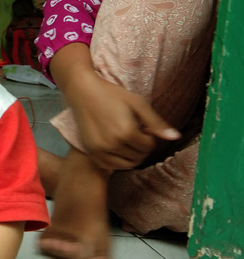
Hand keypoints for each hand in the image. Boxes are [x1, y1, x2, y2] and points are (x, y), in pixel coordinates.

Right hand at [66, 72, 180, 169]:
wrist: (83, 91)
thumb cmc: (112, 94)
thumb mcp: (137, 103)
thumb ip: (156, 122)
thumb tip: (176, 137)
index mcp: (127, 132)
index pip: (148, 146)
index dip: (149, 137)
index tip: (143, 128)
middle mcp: (113, 144)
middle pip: (138, 157)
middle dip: (141, 147)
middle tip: (134, 134)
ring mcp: (100, 150)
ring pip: (126, 164)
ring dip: (131, 156)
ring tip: (126, 141)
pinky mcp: (91, 151)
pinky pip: (110, 166)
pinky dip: (117, 161)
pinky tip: (116, 148)